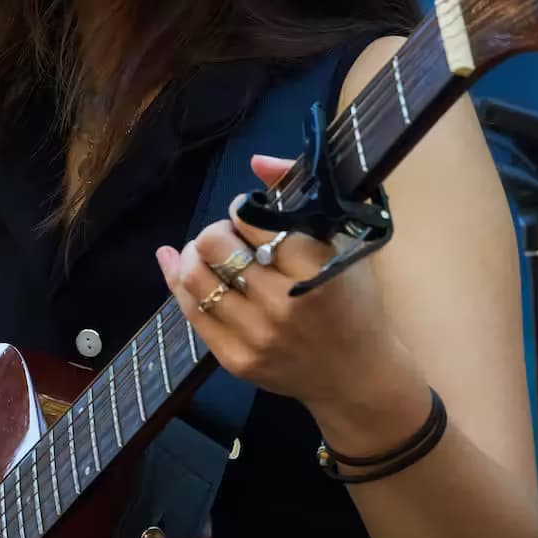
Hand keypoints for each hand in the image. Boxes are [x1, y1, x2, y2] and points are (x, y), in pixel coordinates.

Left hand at [159, 155, 417, 415]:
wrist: (359, 376)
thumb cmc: (355, 303)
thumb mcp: (341, 243)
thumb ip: (299, 197)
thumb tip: (257, 161)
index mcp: (315, 271)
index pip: (250, 220)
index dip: (243, 209)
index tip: (250, 213)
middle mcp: (282, 305)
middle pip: (214, 246)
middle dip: (216, 232)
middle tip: (230, 237)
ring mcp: (256, 336)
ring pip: (195, 278)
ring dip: (193, 255)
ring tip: (207, 252)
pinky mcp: (236, 360)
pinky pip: (190, 312)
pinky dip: (178, 281)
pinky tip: (178, 264)